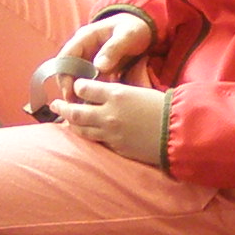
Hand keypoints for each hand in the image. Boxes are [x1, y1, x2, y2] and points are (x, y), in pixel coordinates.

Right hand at [32, 11, 157, 112]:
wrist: (144, 28)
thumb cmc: (134, 29)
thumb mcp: (127, 35)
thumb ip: (114, 49)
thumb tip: (99, 67)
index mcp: (85, 37)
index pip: (65, 57)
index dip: (64, 75)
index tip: (70, 92)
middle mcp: (83, 48)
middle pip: (67, 70)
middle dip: (69, 87)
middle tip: (76, 105)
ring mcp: (89, 58)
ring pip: (77, 77)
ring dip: (78, 92)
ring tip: (85, 108)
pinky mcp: (97, 68)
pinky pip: (89, 81)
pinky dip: (90, 92)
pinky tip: (95, 104)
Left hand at [52, 77, 168, 168]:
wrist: (179, 131)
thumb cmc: (165, 107)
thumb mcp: (140, 91)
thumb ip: (119, 93)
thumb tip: (104, 93)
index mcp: (116, 94)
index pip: (85, 88)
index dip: (78, 86)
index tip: (76, 86)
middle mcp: (108, 113)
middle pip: (75, 111)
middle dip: (62, 107)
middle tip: (54, 105)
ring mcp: (110, 133)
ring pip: (81, 129)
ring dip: (70, 124)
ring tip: (63, 120)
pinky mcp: (116, 148)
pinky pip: (96, 141)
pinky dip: (87, 136)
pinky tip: (84, 134)